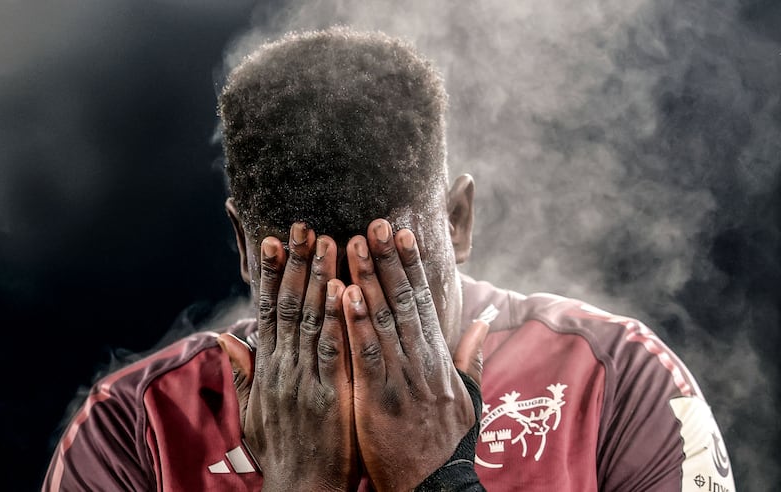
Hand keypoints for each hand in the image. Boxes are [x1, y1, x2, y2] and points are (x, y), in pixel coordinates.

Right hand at [223, 223, 358, 490]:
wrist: (301, 490)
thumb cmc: (282, 451)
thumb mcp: (252, 413)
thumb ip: (243, 373)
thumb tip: (225, 338)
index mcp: (266, 370)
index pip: (268, 311)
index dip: (271, 274)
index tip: (273, 240)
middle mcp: (281, 368)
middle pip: (288, 305)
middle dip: (296, 263)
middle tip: (303, 225)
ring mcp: (303, 379)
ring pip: (309, 319)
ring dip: (318, 277)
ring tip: (327, 241)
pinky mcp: (328, 394)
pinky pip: (331, 349)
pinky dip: (334, 317)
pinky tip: (343, 289)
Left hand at [343, 219, 486, 490]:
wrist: (433, 491)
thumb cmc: (447, 446)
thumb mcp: (469, 400)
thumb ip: (471, 357)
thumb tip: (482, 320)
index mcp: (440, 361)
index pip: (425, 303)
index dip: (413, 267)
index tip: (403, 233)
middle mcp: (424, 364)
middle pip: (404, 303)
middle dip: (389, 261)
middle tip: (375, 222)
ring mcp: (403, 381)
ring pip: (384, 321)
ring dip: (368, 279)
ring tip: (352, 244)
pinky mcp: (380, 402)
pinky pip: (366, 356)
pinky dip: (355, 324)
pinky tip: (343, 294)